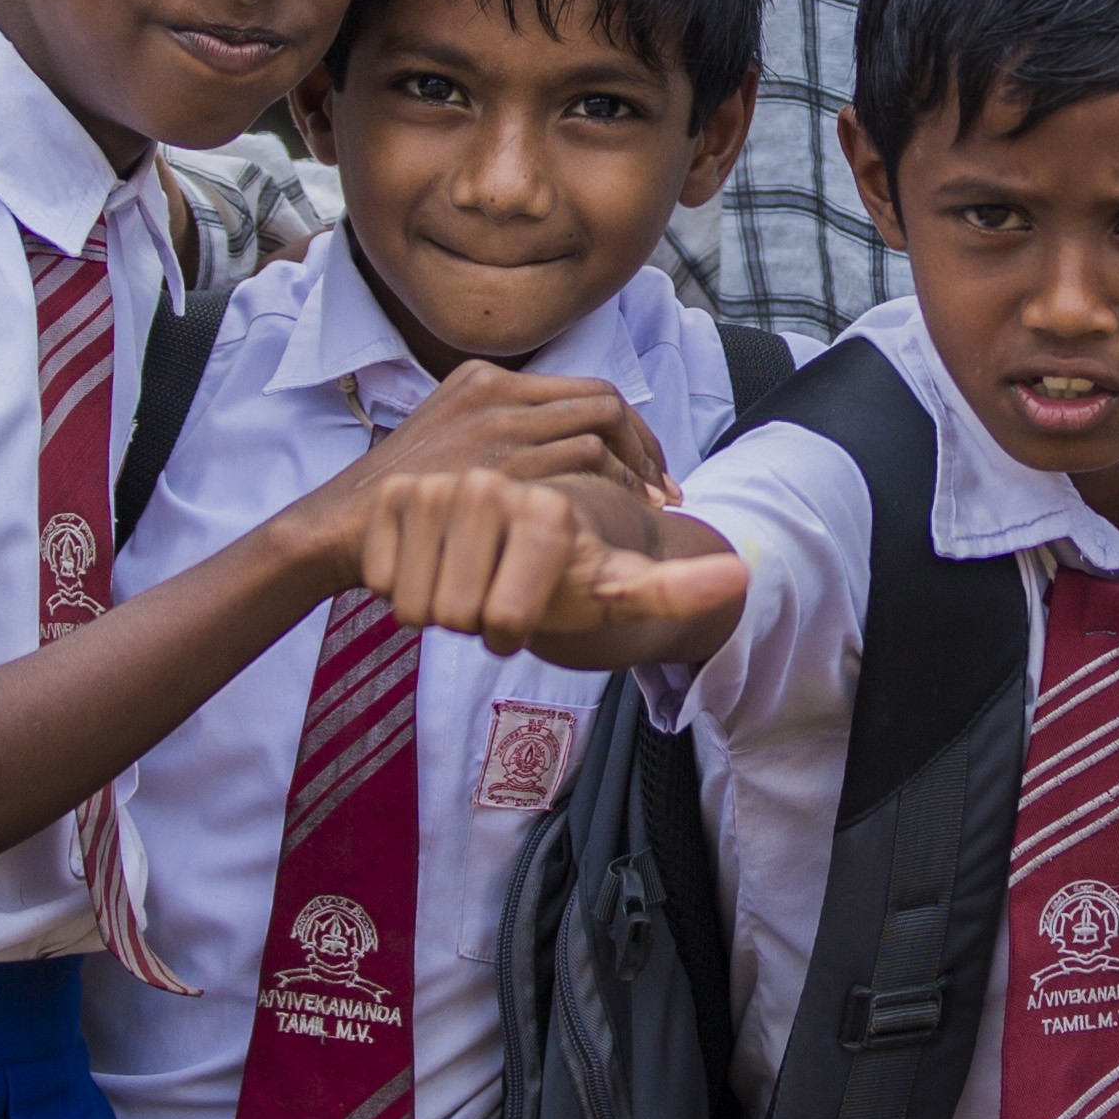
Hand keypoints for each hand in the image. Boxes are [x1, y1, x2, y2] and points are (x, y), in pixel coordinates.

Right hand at [263, 366, 670, 583]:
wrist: (345, 522)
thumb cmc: (394, 501)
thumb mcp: (441, 443)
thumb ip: (489, 434)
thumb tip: (539, 447)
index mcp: (483, 380)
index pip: (580, 388)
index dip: (626, 428)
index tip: (646, 465)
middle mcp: (496, 391)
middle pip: (602, 399)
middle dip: (645, 445)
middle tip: (665, 487)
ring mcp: (498, 424)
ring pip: (600, 423)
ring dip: (637, 466)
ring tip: (653, 503)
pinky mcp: (501, 462)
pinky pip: (583, 458)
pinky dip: (614, 483)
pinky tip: (620, 512)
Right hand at [363, 467, 749, 660]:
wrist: (508, 532)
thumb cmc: (566, 569)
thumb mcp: (621, 588)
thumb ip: (675, 588)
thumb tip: (739, 577)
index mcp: (545, 508)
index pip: (509, 618)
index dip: (513, 634)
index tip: (525, 618)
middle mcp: (489, 485)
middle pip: (456, 613)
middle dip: (472, 621)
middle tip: (491, 598)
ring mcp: (434, 485)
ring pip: (412, 601)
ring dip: (433, 606)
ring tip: (464, 582)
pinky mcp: (391, 492)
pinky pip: (379, 579)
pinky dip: (396, 587)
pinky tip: (426, 566)